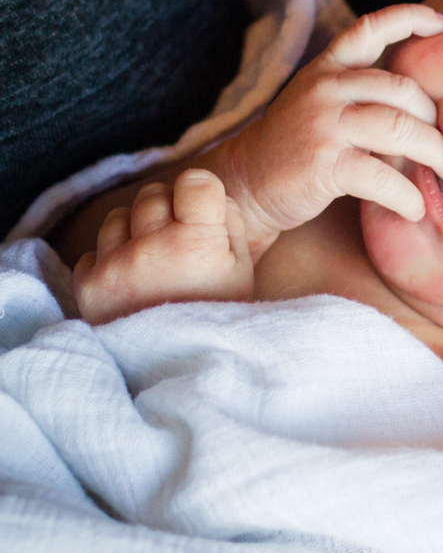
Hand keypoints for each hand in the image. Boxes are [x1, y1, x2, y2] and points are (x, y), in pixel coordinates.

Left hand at [73, 170, 251, 324]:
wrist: (179, 371)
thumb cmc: (218, 315)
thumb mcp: (243, 269)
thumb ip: (228, 222)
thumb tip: (207, 194)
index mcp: (197, 241)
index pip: (194, 181)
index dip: (200, 193)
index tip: (202, 211)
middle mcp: (151, 247)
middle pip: (153, 194)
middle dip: (167, 210)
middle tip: (179, 241)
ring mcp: (115, 267)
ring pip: (119, 217)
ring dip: (135, 231)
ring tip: (152, 261)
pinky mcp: (88, 287)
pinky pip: (93, 250)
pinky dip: (109, 259)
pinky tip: (130, 280)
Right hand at [218, 4, 442, 252]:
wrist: (244, 186)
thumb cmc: (296, 147)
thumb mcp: (320, 103)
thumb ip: (362, 91)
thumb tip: (427, 99)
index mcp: (328, 69)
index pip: (369, 28)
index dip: (408, 18)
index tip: (442, 23)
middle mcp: (326, 89)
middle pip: (405, 90)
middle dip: (438, 121)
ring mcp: (324, 124)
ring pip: (401, 128)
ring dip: (436, 155)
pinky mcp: (324, 164)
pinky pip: (383, 177)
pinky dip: (407, 196)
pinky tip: (414, 208)